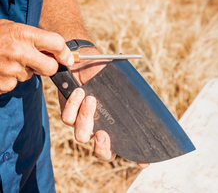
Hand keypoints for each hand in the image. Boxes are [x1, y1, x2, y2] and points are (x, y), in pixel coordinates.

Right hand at [0, 19, 73, 93]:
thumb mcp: (15, 28)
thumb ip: (37, 39)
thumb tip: (60, 53)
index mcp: (24, 33)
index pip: (57, 44)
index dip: (65, 53)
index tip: (68, 58)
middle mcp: (20, 51)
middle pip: (51, 67)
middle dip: (48, 66)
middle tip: (37, 61)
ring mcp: (11, 69)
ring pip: (31, 76)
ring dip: (25, 70)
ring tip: (8, 59)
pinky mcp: (4, 83)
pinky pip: (16, 83)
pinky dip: (11, 78)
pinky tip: (1, 68)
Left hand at [59, 47, 149, 167]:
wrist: (84, 60)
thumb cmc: (105, 71)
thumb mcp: (120, 81)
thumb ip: (129, 93)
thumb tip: (144, 104)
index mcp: (115, 124)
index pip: (126, 146)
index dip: (135, 157)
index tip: (143, 162)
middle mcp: (100, 127)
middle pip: (103, 152)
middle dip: (103, 148)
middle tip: (103, 134)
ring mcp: (83, 123)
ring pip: (82, 136)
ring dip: (86, 119)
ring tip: (91, 99)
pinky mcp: (69, 114)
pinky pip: (68, 119)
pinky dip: (73, 106)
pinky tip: (80, 91)